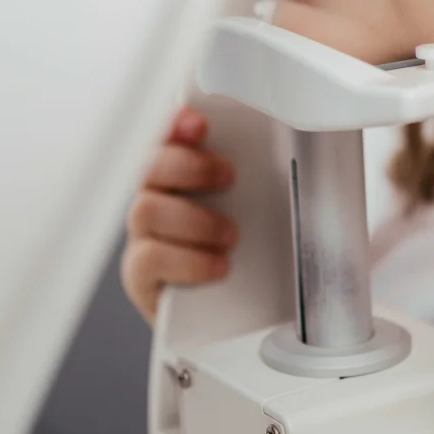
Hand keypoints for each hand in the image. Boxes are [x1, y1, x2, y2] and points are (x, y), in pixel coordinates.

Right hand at [120, 106, 237, 324]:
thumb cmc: (245, 252)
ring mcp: (143, 238)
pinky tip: (216, 267)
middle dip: (190, 166)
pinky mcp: (141, 277)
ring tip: (230, 237)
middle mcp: (154, 201)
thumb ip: (257, 177)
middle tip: (229, 177)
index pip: (163, 138)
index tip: (199, 122)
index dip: (173, 124)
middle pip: (146, 166)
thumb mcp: (257, 207)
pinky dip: (188, 261)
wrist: (232, 312)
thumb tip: (292, 147)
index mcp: (179, 177)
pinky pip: (148, 258)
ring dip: (195, 219)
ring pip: (145, 210)